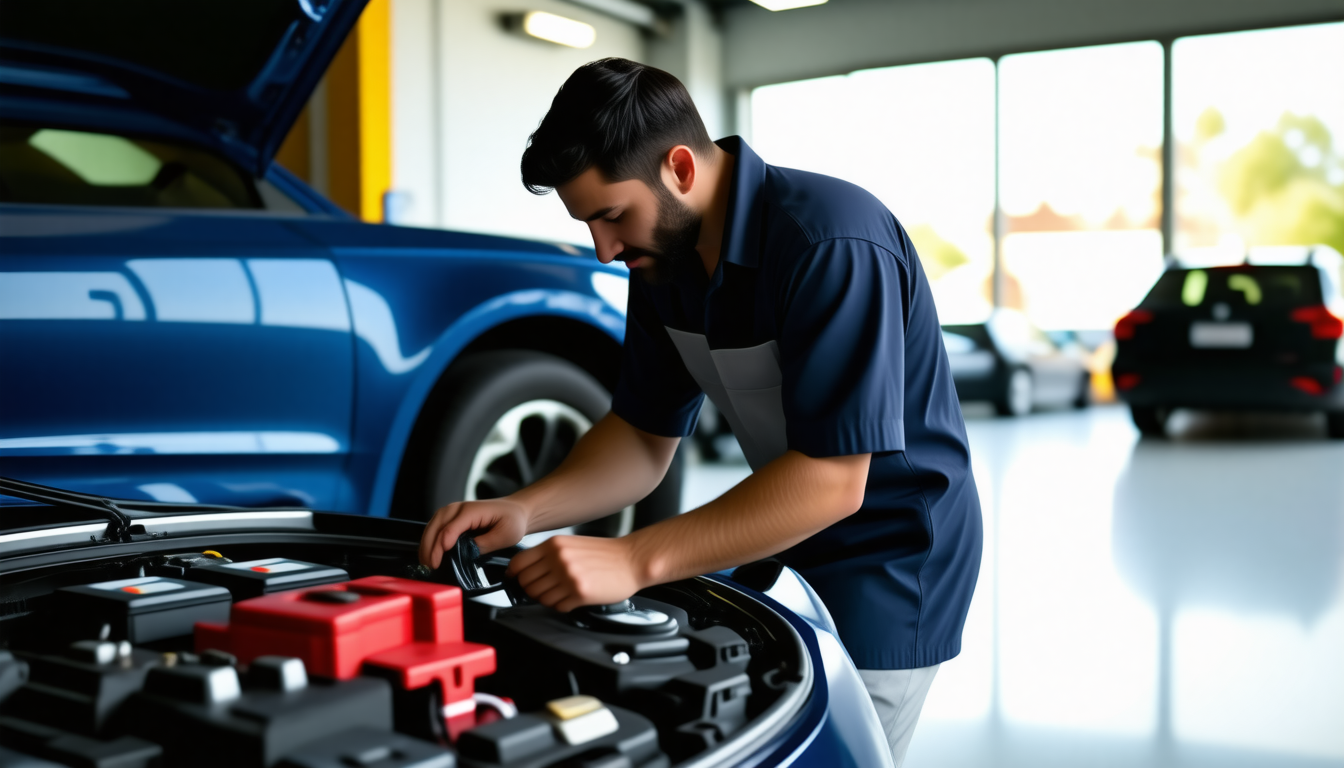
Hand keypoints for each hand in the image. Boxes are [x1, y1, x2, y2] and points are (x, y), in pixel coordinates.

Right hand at [419, 498, 529, 568]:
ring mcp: (454, 512)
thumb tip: (467, 553)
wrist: (516, 511)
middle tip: (429, 566)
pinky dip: (430, 540)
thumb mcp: (505, 535)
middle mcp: (459, 508)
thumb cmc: (513, 520)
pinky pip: (436, 527)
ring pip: (432, 526)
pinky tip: (429, 553)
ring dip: (426, 544)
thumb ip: (485, 544)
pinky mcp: (453, 518)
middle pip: (437, 526)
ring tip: (425, 562)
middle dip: (429, 547)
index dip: (442, 545)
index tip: (437, 562)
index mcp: (472, 511)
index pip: (451, 528)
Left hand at [506, 535, 645, 612]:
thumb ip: (549, 554)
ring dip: (548, 598)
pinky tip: (572, 598)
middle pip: (527, 583)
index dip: (517, 574)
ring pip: (540, 597)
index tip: (520, 579)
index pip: (519, 564)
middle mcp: (559, 559)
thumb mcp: (572, 544)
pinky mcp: (579, 593)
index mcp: (554, 545)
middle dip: (533, 589)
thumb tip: (525, 570)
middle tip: (546, 588)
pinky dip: (561, 605)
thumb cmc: (605, 553)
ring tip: (562, 593)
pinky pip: (557, 606)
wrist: (632, 559)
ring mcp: (568, 577)